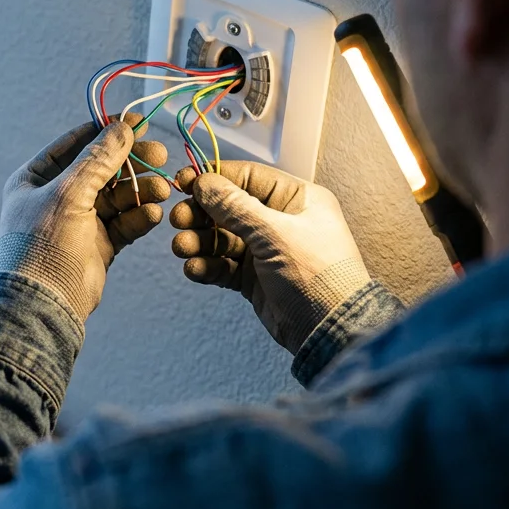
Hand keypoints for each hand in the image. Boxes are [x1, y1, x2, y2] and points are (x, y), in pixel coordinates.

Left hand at [0, 117, 169, 320]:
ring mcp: (79, 221)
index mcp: (36, 179)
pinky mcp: (99, 244)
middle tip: (160, 155)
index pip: (74, 145)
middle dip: (131, 162)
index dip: (105, 132)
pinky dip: (139, 216)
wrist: (45, 302)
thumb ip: (98, 160)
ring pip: (117, 196)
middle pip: (101, 170)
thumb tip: (122, 128)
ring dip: (140, 191)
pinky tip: (154, 213)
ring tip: (162, 189)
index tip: (136, 122)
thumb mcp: (69, 193)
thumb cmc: (44, 244)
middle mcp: (57, 197)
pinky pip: (124, 222)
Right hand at [169, 161, 369, 353]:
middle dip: (200, 214)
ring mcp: (265, 251)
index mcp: (295, 199)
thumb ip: (235, 207)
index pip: (247, 177)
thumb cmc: (317, 275)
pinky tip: (194, 268)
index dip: (213, 178)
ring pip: (221, 238)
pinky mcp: (253, 278)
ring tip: (182, 248)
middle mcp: (279, 221)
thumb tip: (204, 182)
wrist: (330, 331)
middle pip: (227, 208)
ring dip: (198, 241)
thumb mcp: (275, 233)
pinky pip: (222, 265)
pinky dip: (206, 266)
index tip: (183, 181)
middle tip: (178, 220)